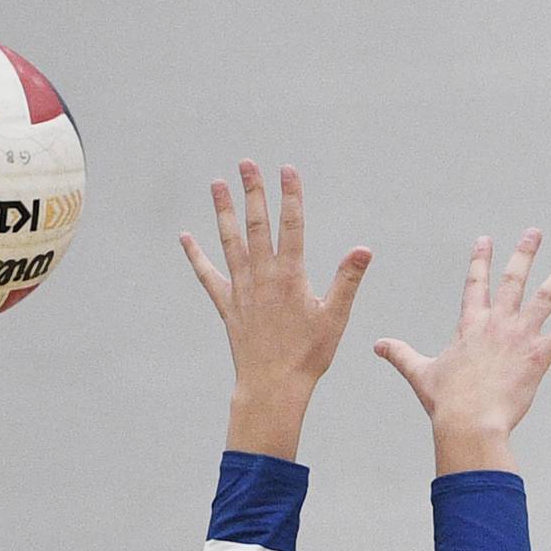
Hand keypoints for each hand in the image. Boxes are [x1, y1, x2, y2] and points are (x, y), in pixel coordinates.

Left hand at [182, 161, 371, 459]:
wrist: (272, 387)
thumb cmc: (308, 356)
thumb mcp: (335, 319)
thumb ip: (347, 281)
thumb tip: (364, 249)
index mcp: (291, 276)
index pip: (292, 225)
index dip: (290, 195)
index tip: (287, 169)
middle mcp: (262, 277)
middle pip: (257, 225)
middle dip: (253, 191)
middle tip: (246, 162)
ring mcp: (242, 290)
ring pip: (229, 242)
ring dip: (223, 211)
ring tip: (217, 183)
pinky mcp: (228, 307)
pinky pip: (208, 276)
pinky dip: (196, 256)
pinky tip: (185, 238)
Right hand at [375, 231, 550, 472]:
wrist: (470, 421)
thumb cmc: (446, 402)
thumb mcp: (420, 374)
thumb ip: (400, 355)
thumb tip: (376, 345)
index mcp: (469, 325)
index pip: (475, 283)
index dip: (481, 259)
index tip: (486, 239)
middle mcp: (497, 323)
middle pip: (513, 279)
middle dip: (525, 252)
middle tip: (535, 232)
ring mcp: (520, 337)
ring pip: (545, 296)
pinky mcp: (539, 356)